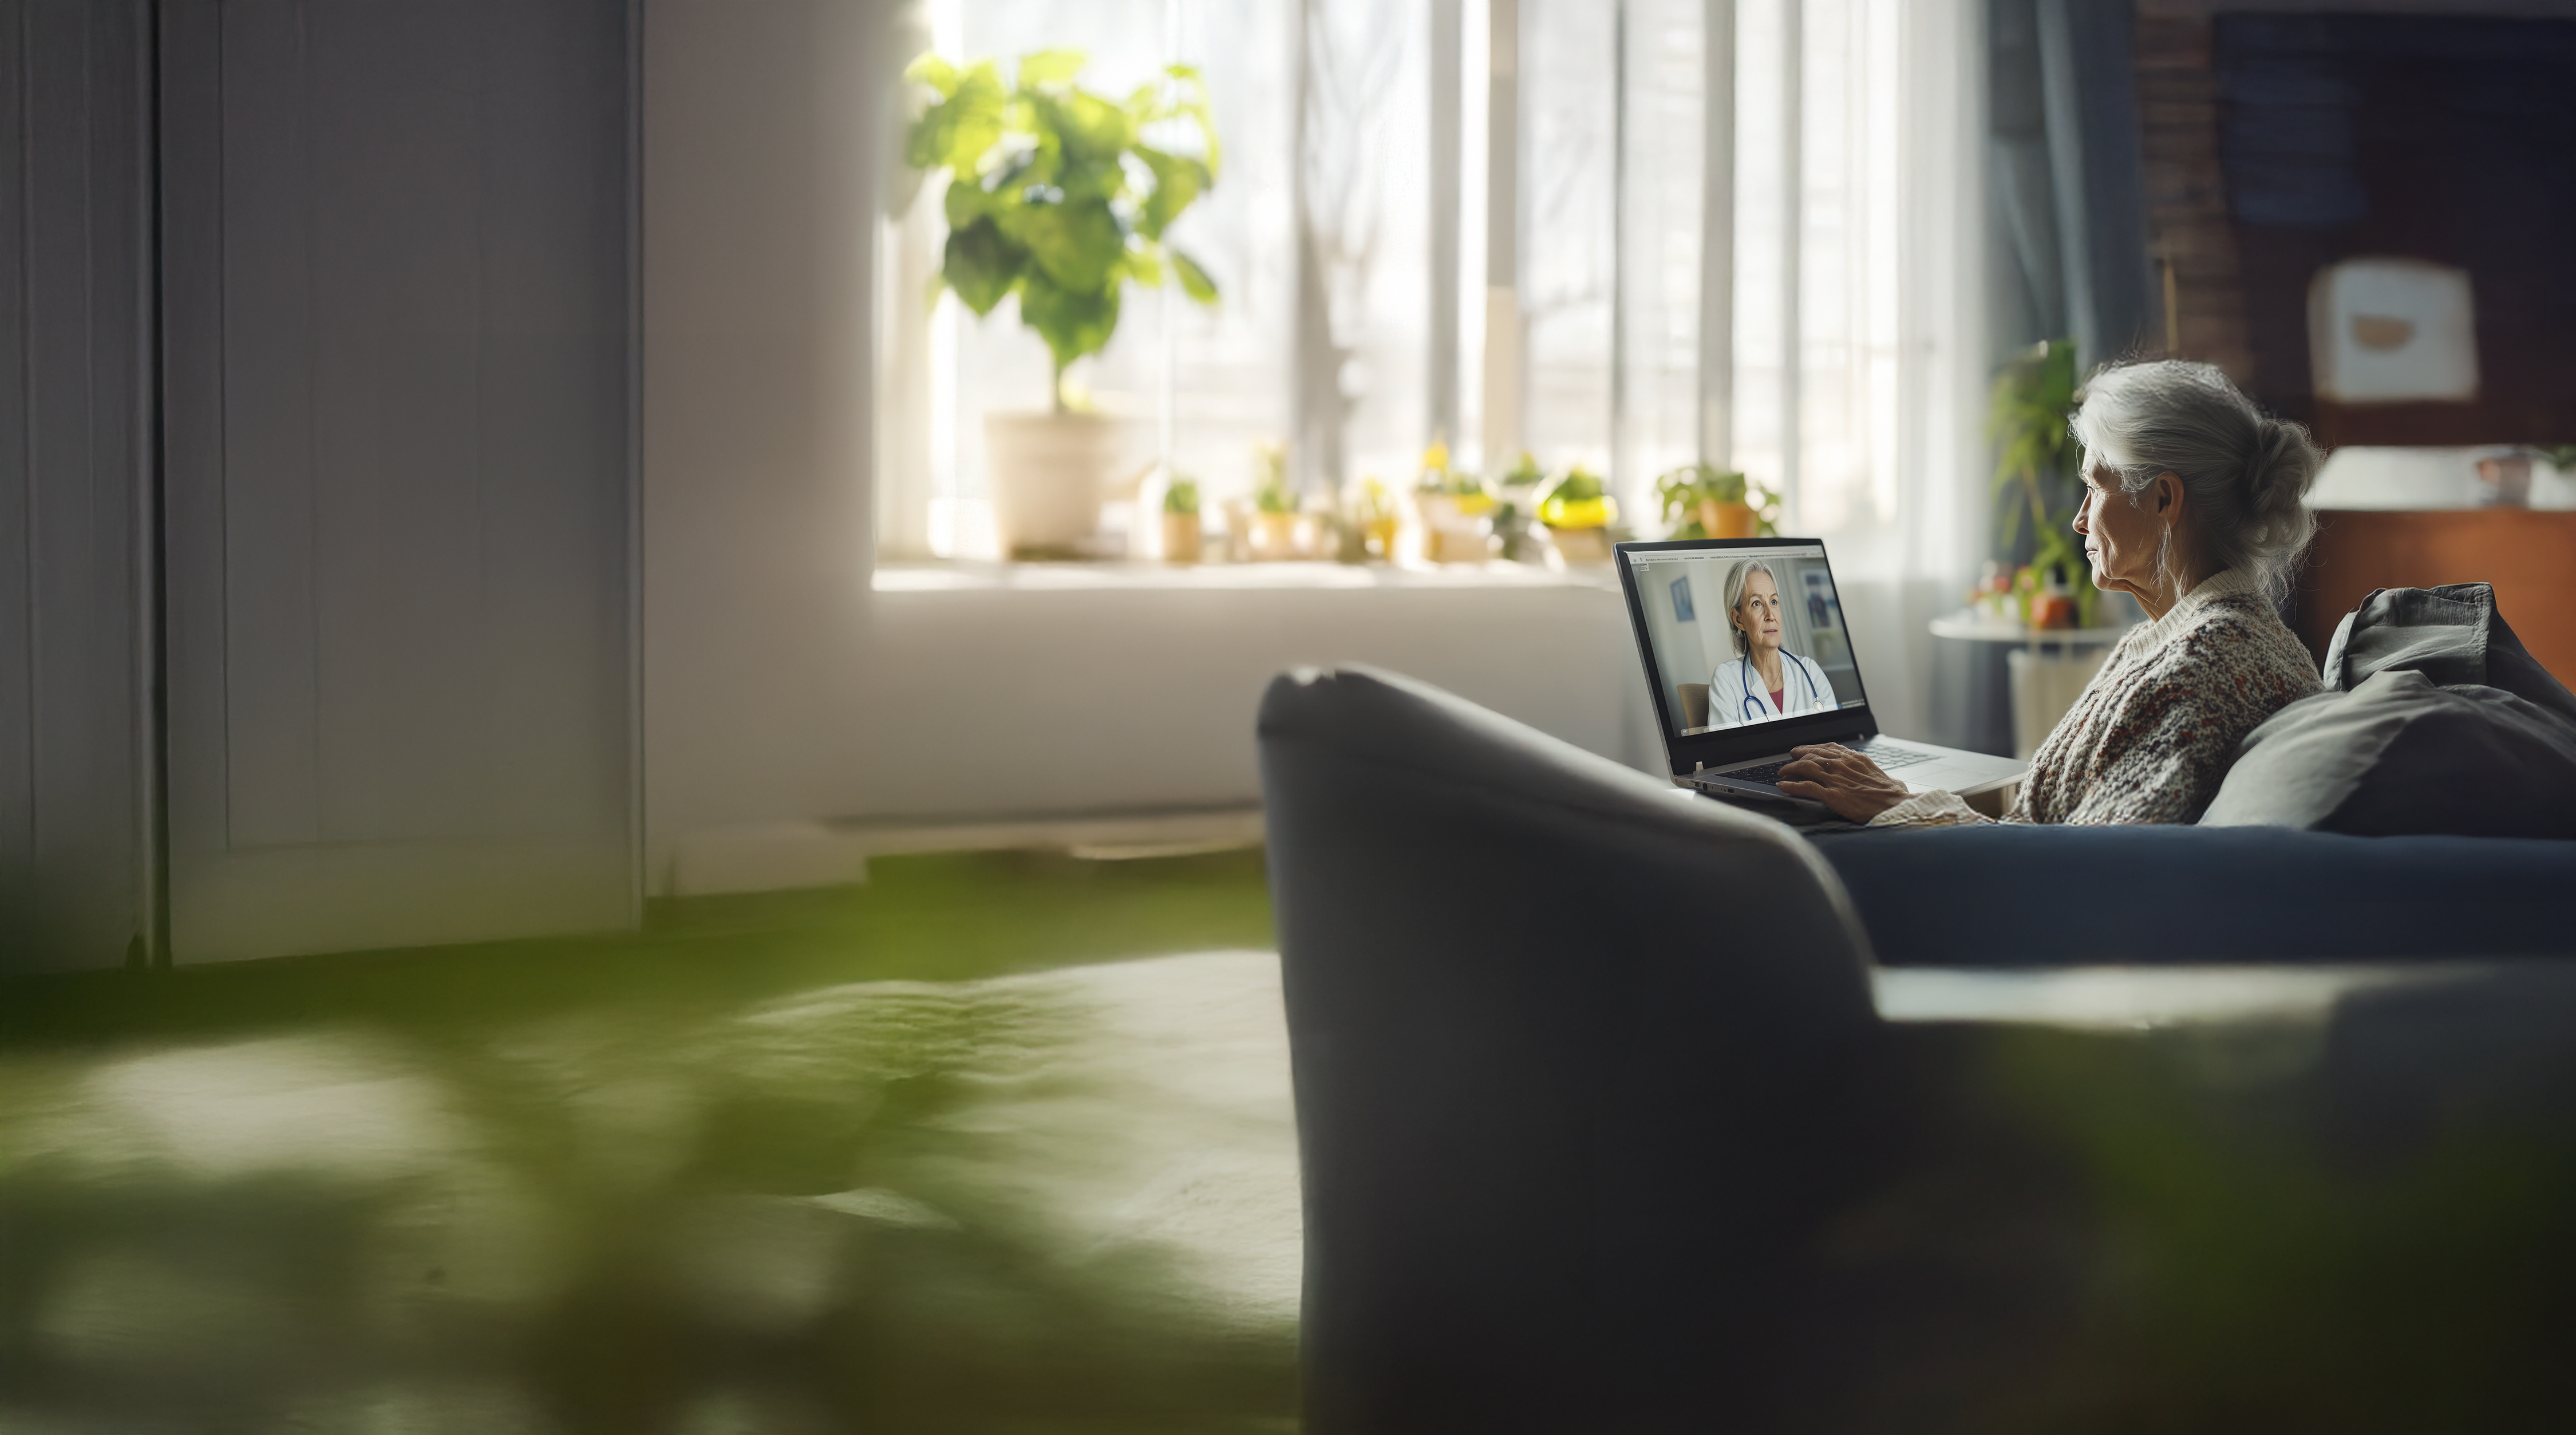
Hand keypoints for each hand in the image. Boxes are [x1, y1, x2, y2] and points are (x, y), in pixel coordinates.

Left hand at [1775, 744, 1910, 821]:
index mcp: (1854, 758)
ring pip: (1805, 768)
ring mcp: (1836, 779)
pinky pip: (1806, 788)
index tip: (1805, 750)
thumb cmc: (1892, 793)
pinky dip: (1792, 786)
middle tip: (1790, 760)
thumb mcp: (1879, 772)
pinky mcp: (1832, 795)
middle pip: (1812, 755)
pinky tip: (1783, 786)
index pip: (1827, 747)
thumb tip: (1868, 770)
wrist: (1896, 804)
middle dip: (1798, 757)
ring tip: (1783, 772)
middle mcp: (1842, 765)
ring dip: (1791, 770)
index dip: (1812, 748)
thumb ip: (1867, 768)